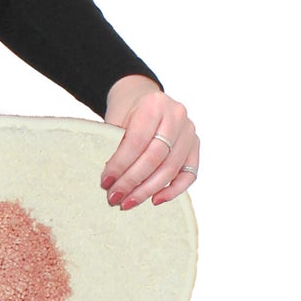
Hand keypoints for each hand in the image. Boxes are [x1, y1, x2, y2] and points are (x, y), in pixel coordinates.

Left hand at [100, 76, 198, 207]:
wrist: (143, 99)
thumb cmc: (127, 112)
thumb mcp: (116, 120)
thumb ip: (116, 146)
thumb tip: (111, 182)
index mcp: (154, 105)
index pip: (137, 142)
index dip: (120, 165)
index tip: (106, 182)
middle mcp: (177, 116)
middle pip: (155, 158)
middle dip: (132, 182)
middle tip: (115, 197)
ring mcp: (189, 132)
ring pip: (170, 169)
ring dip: (147, 190)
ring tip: (128, 202)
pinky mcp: (195, 146)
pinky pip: (189, 174)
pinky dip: (173, 190)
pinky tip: (155, 200)